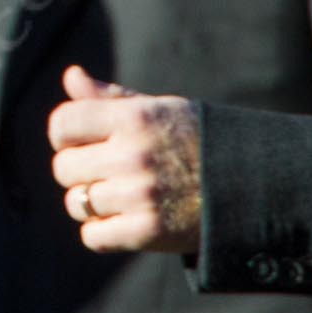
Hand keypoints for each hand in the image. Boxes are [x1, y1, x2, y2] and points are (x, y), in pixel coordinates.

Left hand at [46, 64, 201, 253]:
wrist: (250, 185)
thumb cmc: (193, 141)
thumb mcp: (157, 109)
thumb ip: (109, 97)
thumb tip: (71, 76)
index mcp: (133, 118)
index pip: (61, 124)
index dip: (64, 135)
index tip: (80, 142)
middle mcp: (132, 155)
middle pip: (63, 167)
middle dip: (78, 171)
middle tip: (104, 172)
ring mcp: (139, 195)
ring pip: (76, 203)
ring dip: (90, 204)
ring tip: (118, 197)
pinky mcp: (148, 231)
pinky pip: (92, 236)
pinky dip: (102, 233)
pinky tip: (123, 221)